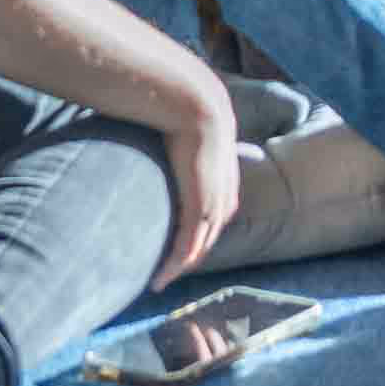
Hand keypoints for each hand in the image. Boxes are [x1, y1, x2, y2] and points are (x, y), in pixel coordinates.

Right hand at [152, 69, 242, 286]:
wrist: (197, 104)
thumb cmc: (188, 113)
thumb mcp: (191, 132)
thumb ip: (179, 141)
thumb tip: (161, 134)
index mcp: (225, 182)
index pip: (213, 219)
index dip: (199, 235)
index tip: (179, 247)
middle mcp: (224, 197)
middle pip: (207, 238)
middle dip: (188, 258)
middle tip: (165, 273)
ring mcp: (214, 204)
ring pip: (198, 246)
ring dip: (178, 266)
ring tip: (159, 280)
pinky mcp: (200, 206)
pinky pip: (188, 244)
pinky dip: (175, 263)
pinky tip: (162, 276)